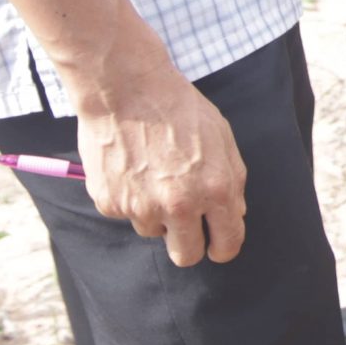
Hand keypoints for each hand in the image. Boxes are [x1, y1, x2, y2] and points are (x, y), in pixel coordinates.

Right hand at [72, 52, 249, 265]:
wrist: (127, 88)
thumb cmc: (179, 109)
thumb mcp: (222, 138)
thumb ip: (231, 181)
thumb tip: (234, 216)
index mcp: (215, 190)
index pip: (226, 245)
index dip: (222, 246)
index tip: (216, 243)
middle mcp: (180, 205)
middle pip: (186, 256)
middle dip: (190, 243)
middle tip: (185, 222)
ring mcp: (142, 207)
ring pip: (153, 230)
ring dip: (156, 211)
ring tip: (153, 170)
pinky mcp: (111, 204)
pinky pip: (125, 213)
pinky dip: (129, 196)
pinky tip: (130, 165)